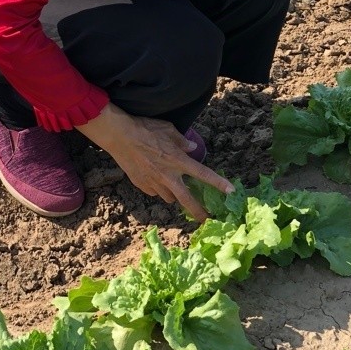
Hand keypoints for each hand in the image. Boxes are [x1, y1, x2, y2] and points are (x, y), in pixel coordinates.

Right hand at [76, 103, 233, 221]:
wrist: (119, 136)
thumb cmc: (145, 128)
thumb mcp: (168, 129)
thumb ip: (182, 141)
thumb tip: (191, 149)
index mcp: (178, 161)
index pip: (203, 174)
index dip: (218, 184)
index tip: (231, 191)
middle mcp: (168, 176)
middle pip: (187, 200)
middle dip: (199, 212)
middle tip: (207, 220)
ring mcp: (154, 183)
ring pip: (169, 197)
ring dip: (174, 193)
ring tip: (171, 183)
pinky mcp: (142, 186)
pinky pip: (155, 192)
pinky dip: (158, 188)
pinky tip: (153, 176)